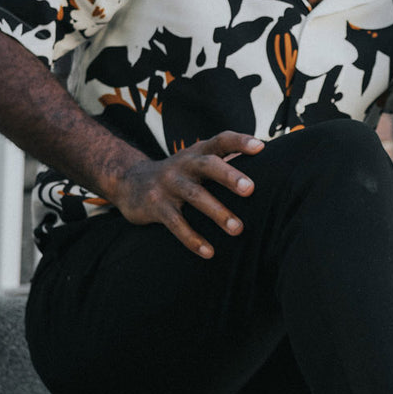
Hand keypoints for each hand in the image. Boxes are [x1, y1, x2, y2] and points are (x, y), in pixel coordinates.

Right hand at [109, 131, 264, 256]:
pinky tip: (209, 252)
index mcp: (197, 153)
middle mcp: (183, 164)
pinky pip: (176, 223)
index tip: (261, 147)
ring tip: (238, 229)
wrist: (128, 183)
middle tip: (251, 189)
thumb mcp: (196, 162)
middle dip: (229, 176)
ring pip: (194, 196)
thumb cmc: (178, 175)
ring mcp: (167, 184)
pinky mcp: (155, 205)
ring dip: (217, 212)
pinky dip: (192, 238)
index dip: (239, 142)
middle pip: (207, 165)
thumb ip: (223, 162)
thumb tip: (264, 162)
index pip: (220, 141)